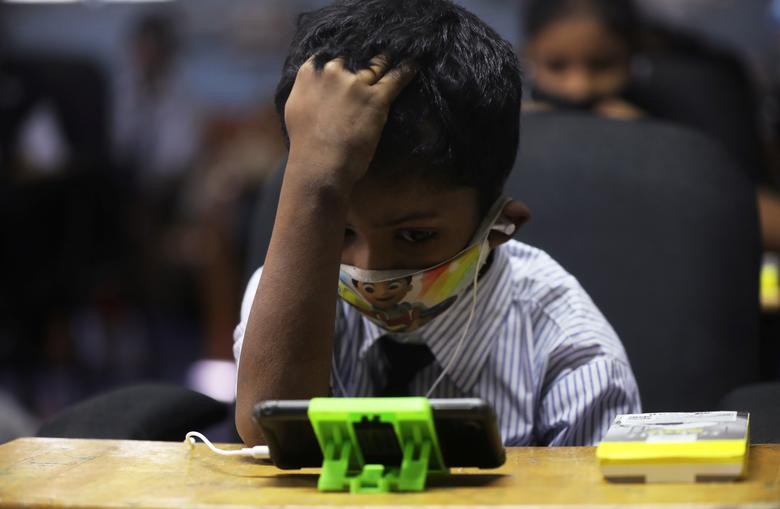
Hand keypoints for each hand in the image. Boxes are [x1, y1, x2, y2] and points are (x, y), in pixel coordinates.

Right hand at [284, 55, 415, 188]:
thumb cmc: (304, 144)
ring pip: (375, 65)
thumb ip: (305, 91)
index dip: (340, 58)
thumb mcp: (294, 110)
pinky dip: (406, 71)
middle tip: (370, 59)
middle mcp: (332, 72)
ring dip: (384, 61)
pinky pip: (395, 79)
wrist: (319, 164)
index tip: (347, 60)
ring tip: (396, 55)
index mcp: (309, 75)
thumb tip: (310, 87)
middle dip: (361, 59)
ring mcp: (355, 84)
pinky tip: (413, 65)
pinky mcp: (376, 99)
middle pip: (352, 58)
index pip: (327, 56)